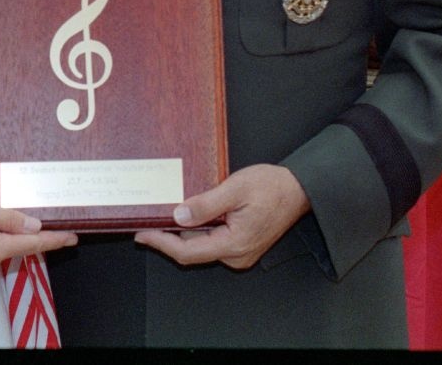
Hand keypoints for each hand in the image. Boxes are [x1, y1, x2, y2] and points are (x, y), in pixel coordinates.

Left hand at [133, 164, 309, 269]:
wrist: (299, 190)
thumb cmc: (272, 186)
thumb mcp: (235, 188)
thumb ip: (206, 204)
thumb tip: (179, 216)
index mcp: (235, 244)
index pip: (188, 252)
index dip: (161, 243)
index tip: (142, 234)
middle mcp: (236, 255)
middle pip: (192, 252)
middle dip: (168, 238)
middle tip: (147, 222)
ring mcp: (239, 252)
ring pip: (202, 247)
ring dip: (182, 233)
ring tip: (163, 217)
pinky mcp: (241, 246)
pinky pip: (212, 242)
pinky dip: (198, 231)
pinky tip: (187, 217)